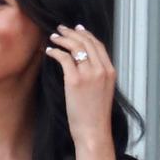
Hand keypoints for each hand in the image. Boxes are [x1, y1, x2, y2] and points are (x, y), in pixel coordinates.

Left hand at [45, 24, 115, 148]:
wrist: (93, 130)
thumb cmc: (94, 114)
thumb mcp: (103, 90)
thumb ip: (97, 75)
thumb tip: (84, 63)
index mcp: (110, 71)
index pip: (98, 45)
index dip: (86, 34)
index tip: (77, 28)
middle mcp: (101, 70)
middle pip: (87, 42)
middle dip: (72, 32)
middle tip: (61, 29)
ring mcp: (89, 74)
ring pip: (76, 47)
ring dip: (63, 39)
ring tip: (53, 37)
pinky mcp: (75, 80)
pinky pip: (64, 58)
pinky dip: (55, 52)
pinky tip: (49, 51)